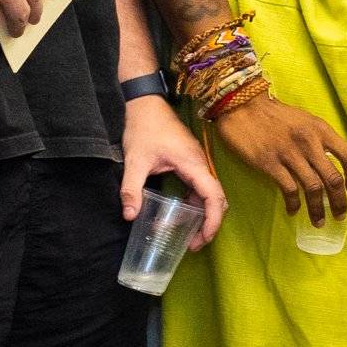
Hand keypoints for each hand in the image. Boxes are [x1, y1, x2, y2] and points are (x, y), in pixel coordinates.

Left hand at [122, 93, 222, 233]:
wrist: (147, 103)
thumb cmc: (144, 128)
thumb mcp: (135, 161)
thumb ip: (131, 189)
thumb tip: (129, 216)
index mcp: (193, 164)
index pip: (213, 197)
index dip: (212, 220)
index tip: (203, 238)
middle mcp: (201, 164)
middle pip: (217, 199)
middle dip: (210, 224)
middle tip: (194, 244)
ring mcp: (198, 163)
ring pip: (210, 194)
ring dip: (203, 215)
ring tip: (189, 235)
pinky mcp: (191, 162)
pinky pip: (201, 187)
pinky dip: (196, 204)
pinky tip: (181, 214)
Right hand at [219, 93, 346, 224]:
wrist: (242, 105)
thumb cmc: (274, 114)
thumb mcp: (305, 121)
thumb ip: (319, 139)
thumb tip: (331, 164)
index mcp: (321, 130)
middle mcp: (309, 142)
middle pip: (333, 178)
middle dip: (340, 202)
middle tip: (340, 215)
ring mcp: (289, 154)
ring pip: (313, 188)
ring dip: (318, 209)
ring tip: (319, 221)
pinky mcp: (269, 163)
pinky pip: (289, 190)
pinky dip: (294, 204)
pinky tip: (293, 211)